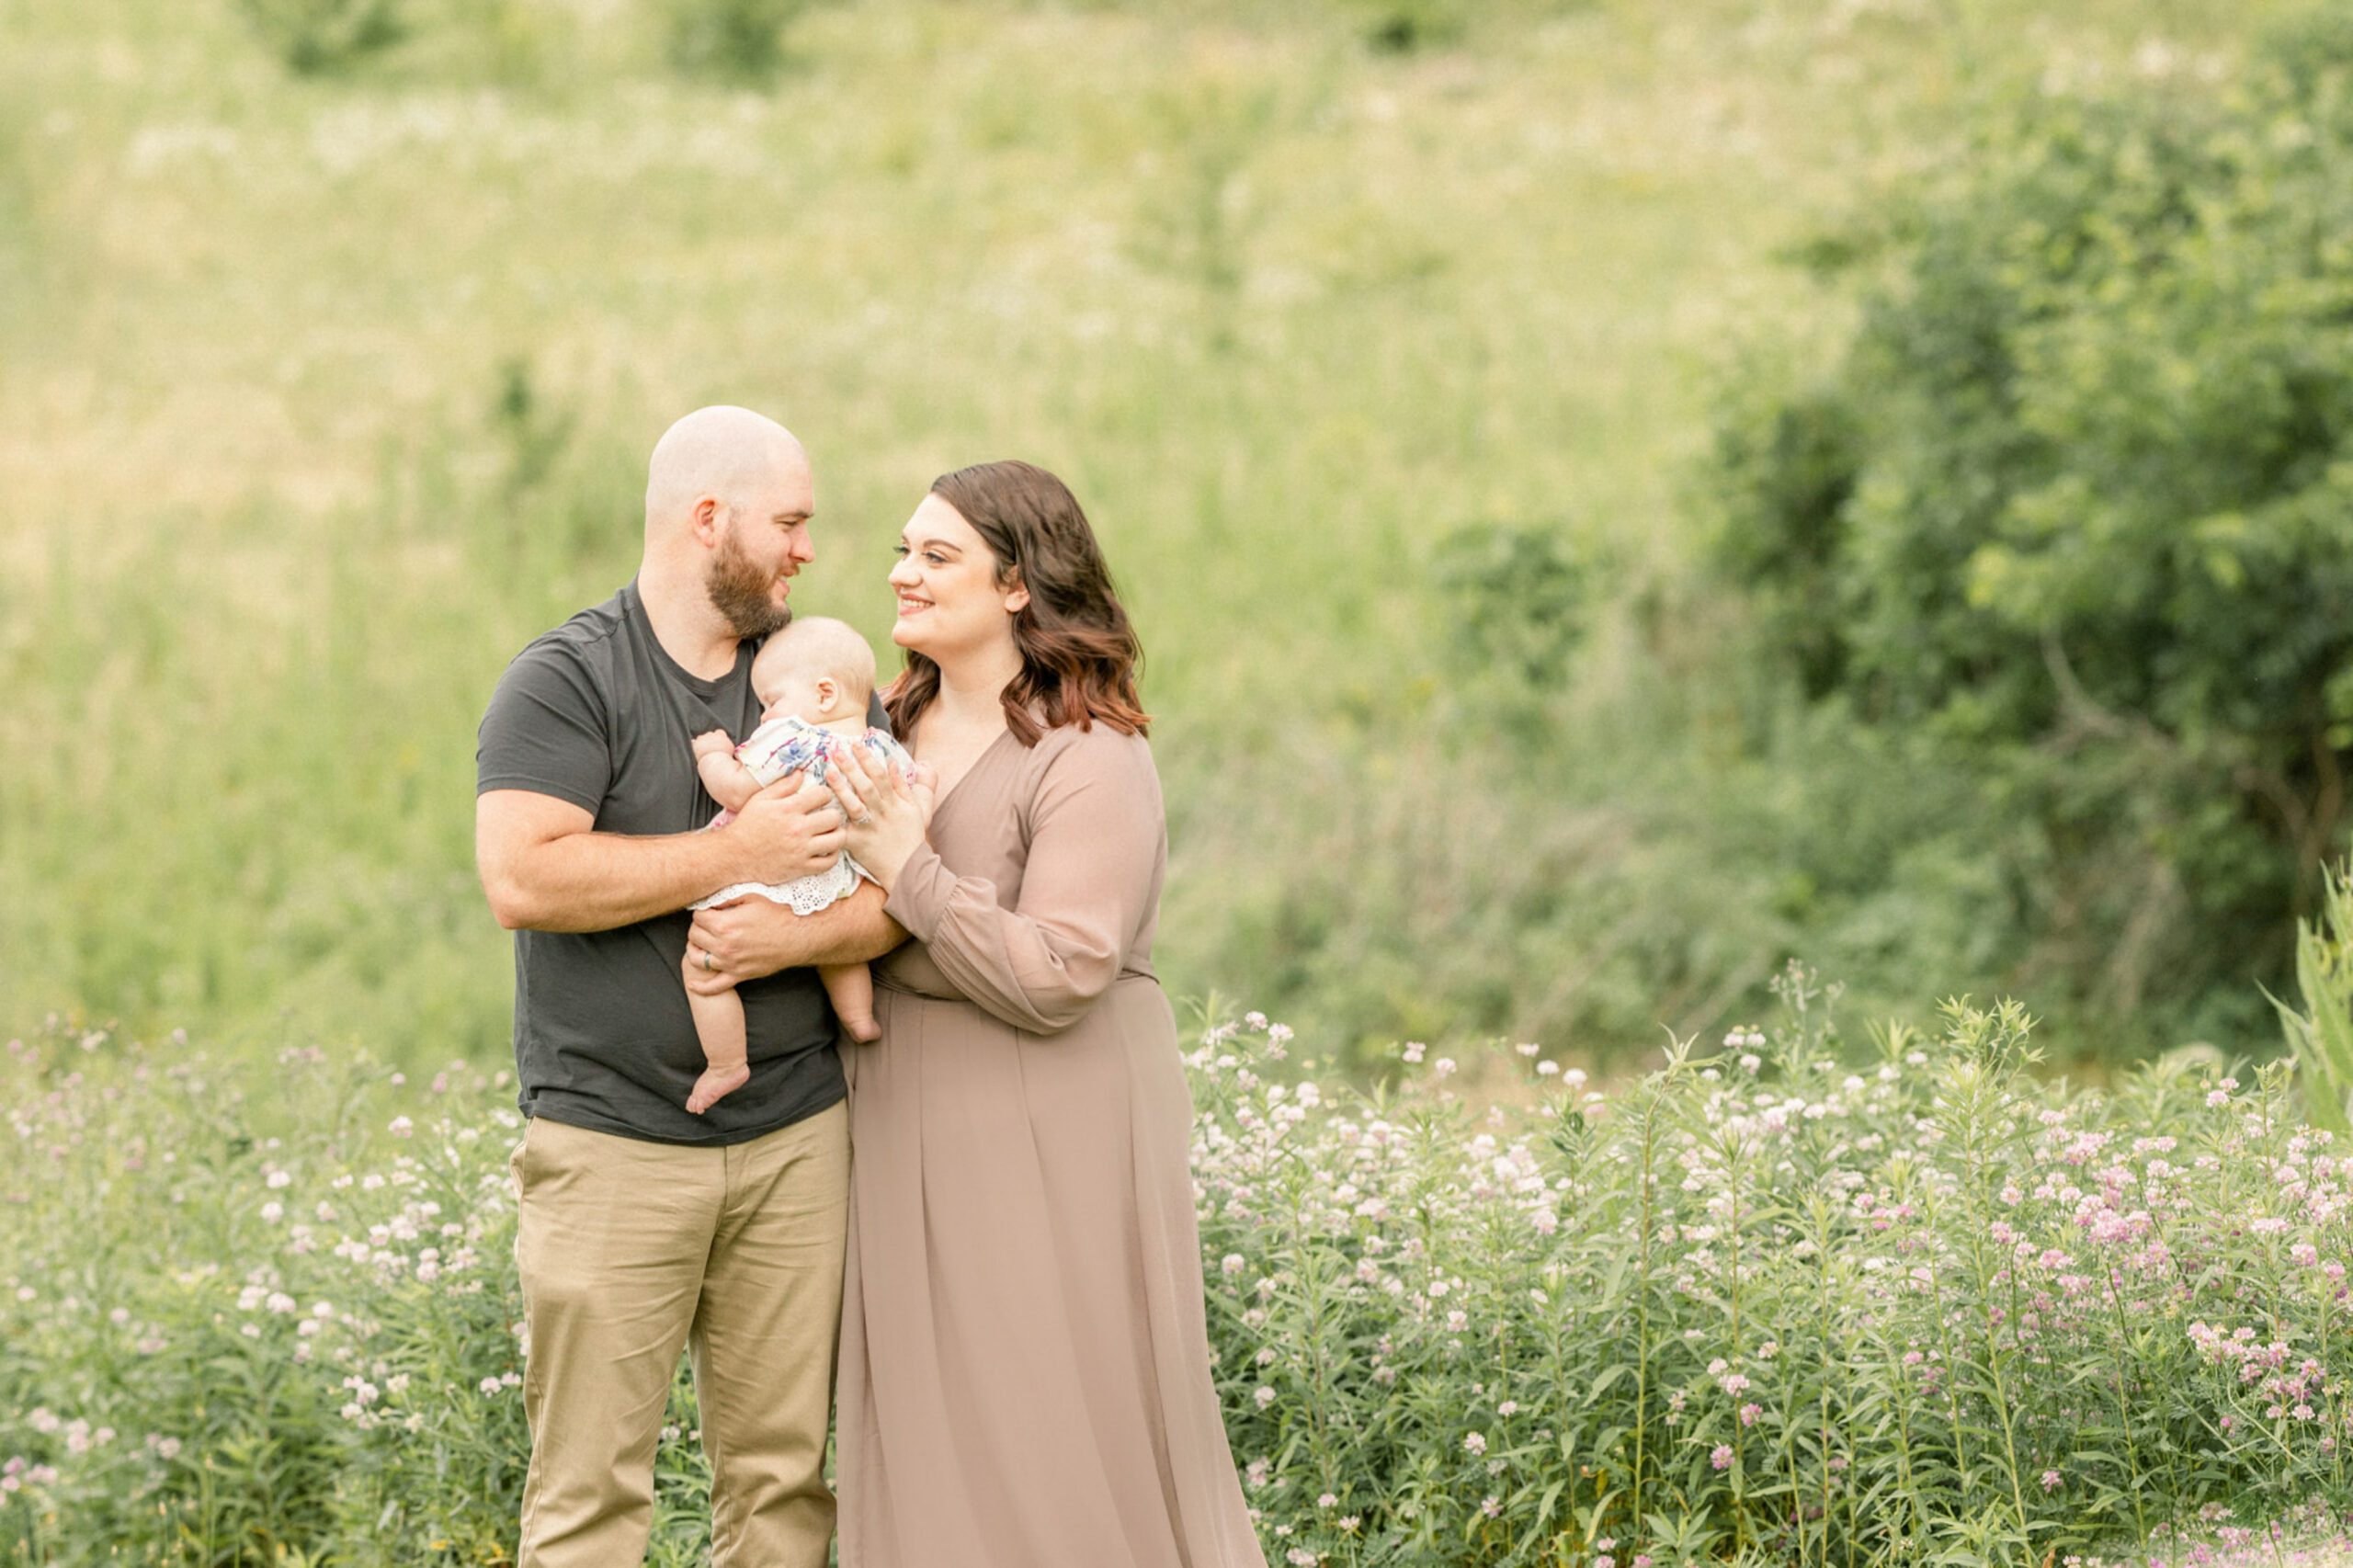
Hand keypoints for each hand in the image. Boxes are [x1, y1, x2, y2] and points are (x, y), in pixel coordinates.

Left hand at [686, 897, 786, 990]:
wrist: (799, 937)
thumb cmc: (777, 914)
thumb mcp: (752, 897)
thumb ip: (727, 898)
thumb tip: (709, 902)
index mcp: (725, 924)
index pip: (697, 917)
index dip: (702, 912)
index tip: (710, 911)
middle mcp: (723, 945)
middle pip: (694, 936)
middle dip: (698, 928)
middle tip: (708, 925)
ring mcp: (730, 963)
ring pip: (696, 958)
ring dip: (695, 950)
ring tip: (702, 944)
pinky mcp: (739, 975)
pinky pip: (714, 986)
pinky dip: (700, 987)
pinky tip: (692, 983)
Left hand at [692, 729, 736, 760]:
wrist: (715, 763)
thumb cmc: (725, 758)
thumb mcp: (732, 750)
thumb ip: (730, 744)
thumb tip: (734, 746)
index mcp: (720, 735)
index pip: (719, 732)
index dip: (719, 737)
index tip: (719, 743)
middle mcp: (711, 735)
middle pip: (709, 734)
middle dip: (710, 739)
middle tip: (712, 748)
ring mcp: (702, 739)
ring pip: (701, 737)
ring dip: (702, 742)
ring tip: (705, 750)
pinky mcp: (695, 744)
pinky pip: (693, 742)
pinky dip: (694, 745)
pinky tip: (696, 748)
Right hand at [723, 771, 844, 885]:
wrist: (734, 855)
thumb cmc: (747, 825)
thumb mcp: (760, 800)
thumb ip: (783, 785)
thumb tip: (801, 772)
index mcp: (788, 809)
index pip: (823, 794)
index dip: (825, 794)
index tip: (821, 799)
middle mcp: (797, 829)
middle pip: (834, 817)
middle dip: (833, 814)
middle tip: (827, 816)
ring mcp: (801, 850)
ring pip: (837, 839)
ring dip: (837, 834)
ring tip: (829, 831)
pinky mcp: (801, 868)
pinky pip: (829, 862)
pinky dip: (833, 855)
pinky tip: (826, 849)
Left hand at [826, 742, 936, 891]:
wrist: (908, 868)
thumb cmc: (910, 837)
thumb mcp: (914, 809)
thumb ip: (902, 785)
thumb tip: (892, 763)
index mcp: (894, 803)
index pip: (880, 775)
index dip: (868, 758)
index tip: (856, 743)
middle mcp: (882, 812)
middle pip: (866, 785)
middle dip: (851, 767)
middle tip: (837, 751)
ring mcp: (869, 828)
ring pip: (854, 804)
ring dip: (841, 787)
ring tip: (829, 771)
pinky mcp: (858, 843)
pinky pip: (843, 830)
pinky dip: (833, 820)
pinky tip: (821, 808)